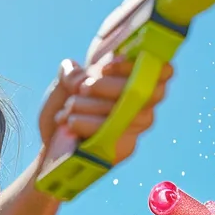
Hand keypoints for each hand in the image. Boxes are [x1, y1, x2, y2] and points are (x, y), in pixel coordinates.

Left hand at [37, 56, 173, 161]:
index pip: (161, 71)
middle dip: (110, 87)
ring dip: (93, 107)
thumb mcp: (64, 84)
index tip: (104, 67)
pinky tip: (71, 124)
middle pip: (144, 92)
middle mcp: (143, 102)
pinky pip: (115, 135)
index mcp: (135, 78)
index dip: (135, 67)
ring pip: (127, 113)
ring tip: (68, 108)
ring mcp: (136, 126)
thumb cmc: (64, 106)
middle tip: (83, 88)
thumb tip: (78, 76)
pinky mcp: (126, 147)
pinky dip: (90, 126)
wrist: (52, 139)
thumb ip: (72, 76)